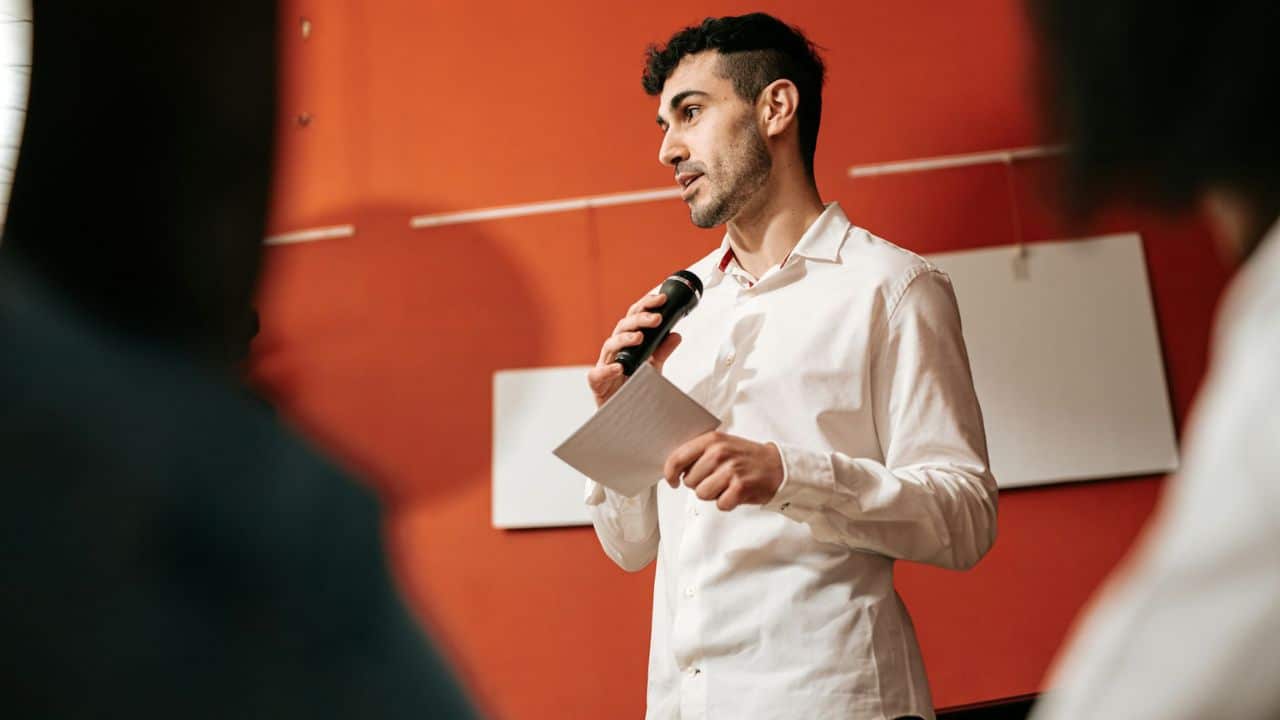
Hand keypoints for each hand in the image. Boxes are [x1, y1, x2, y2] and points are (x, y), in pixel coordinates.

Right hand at [587, 293, 682, 407]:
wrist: (624, 414)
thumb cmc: (634, 387)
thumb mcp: (653, 367)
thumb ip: (662, 351)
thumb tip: (676, 334)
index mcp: (626, 341)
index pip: (634, 317)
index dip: (646, 305)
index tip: (661, 298)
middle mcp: (614, 350)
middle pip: (622, 326)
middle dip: (640, 319)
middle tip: (656, 318)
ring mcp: (604, 365)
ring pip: (610, 345)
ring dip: (625, 338)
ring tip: (640, 337)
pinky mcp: (598, 384)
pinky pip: (598, 374)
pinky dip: (608, 370)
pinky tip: (619, 367)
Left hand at [663, 432, 783, 510]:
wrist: (776, 466)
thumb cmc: (745, 457)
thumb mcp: (721, 444)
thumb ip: (698, 452)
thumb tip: (673, 468)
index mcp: (712, 440)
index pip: (677, 458)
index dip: (670, 473)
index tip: (672, 481)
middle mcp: (719, 453)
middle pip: (689, 481)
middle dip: (699, 484)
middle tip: (716, 478)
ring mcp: (730, 470)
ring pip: (702, 494)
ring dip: (712, 494)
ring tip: (726, 485)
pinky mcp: (740, 487)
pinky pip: (720, 504)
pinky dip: (726, 503)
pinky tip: (735, 493)